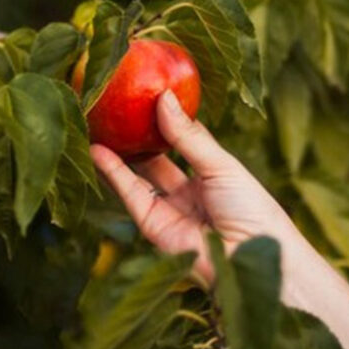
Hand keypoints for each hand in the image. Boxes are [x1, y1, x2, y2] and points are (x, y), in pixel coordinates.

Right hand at [90, 90, 293, 283]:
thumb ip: (188, 135)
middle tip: (116, 106)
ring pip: (138, 174)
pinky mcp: (152, 225)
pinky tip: (98, 149)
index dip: (168, 117)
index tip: (149, 90)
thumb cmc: (251, 208)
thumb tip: (164, 97)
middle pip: (157, 157)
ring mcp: (170, 208)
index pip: (185, 139)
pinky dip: (113, 172)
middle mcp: (190, 191)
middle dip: (138, 134)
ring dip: (118, 151)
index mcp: (214, 174)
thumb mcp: (221, 164)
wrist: (250, 259)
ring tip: (97, 122)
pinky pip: (130, 193)